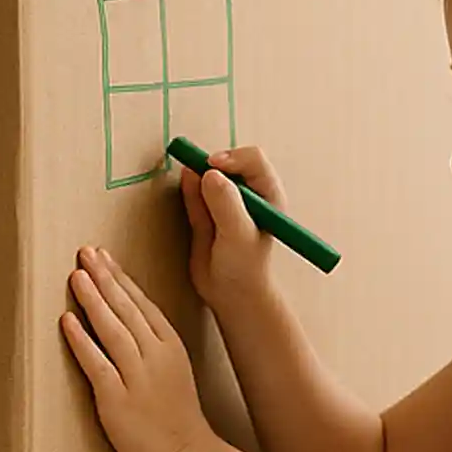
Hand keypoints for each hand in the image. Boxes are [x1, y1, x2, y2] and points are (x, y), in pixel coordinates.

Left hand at [61, 246, 220, 451]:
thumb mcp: (174, 371)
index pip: (142, 304)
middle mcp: (155, 355)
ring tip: (76, 274)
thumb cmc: (177, 417)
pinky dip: (81, 339)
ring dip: (93, 299)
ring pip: (113, 329)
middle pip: (127, 308)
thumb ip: (154, 346)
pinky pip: (97, 363)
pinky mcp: (118, 399)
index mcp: (170, 346)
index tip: (103, 256)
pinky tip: (67, 320)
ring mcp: (137, 377)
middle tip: (85, 252)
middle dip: (104, 277)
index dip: (120, 278)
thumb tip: (130, 323)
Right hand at [182, 146, 284, 310]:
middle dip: (210, 162)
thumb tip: (208, 174)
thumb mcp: (237, 234)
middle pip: (228, 162)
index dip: (232, 158)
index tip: (212, 166)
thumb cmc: (244, 267)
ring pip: (209, 174)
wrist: (229, 294)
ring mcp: (225, 202)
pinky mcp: (205, 212)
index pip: (252, 160)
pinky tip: (185, 182)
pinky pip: (194, 190)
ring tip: (187, 174)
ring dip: (197, 171)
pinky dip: (189, 184)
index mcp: (267, 194)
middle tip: (193, 166)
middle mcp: (247, 194)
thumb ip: (225, 203)